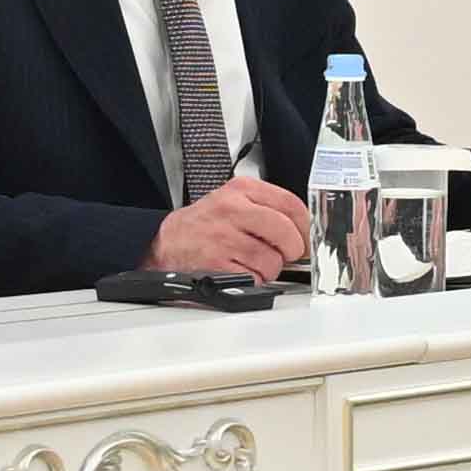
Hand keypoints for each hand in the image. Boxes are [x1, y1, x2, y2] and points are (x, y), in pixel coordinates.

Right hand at [150, 168, 311, 278]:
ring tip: (254, 263)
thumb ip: (268, 209)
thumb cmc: (203, 225)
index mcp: (241, 190)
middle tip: (285, 254)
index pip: (290, 205)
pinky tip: (241, 271)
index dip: (305, 227)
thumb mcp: (233, 201)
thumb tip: (304, 232)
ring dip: (269, 268)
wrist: (164, 242)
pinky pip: (254, 278)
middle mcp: (232, 210)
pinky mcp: (216, 263)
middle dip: (291, 250)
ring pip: (272, 260)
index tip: (306, 237)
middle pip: (285, 232)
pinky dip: (253, 280)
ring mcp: (224, 237)